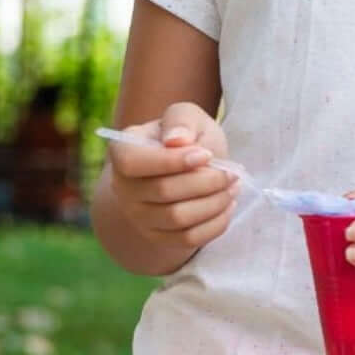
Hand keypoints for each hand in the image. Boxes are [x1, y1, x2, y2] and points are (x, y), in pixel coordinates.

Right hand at [105, 102, 238, 252]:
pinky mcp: (158, 236)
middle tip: (231, 173)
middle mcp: (122, 186)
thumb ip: (181, 121)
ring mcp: (138, 215)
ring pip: (177, 218)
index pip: (133, 163)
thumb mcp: (186, 115)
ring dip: (214, 203)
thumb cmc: (187, 137)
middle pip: (163, 192)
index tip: (206, 155)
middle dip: (206, 182)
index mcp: (122, 151)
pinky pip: (187, 239)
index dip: (171, 161)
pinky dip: (215, 224)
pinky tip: (227, 206)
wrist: (186, 167)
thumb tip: (176, 140)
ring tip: (232, 187)